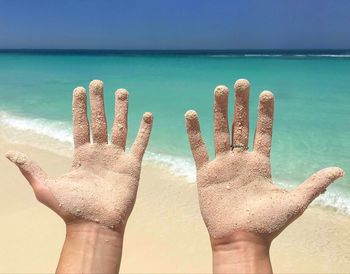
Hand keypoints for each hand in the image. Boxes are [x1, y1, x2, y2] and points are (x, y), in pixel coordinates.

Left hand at [6, 80, 152, 230]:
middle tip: (98, 82)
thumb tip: (9, 154)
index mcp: (81, 155)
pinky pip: (140, 144)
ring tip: (122, 92)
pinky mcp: (132, 165)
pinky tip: (148, 116)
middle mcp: (99, 152)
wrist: (95, 226)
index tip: (79, 89)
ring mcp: (117, 158)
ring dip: (121, 110)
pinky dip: (145, 130)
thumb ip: (31, 169)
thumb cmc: (71, 210)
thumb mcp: (46, 188)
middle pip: (100, 121)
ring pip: (120, 127)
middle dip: (99, 101)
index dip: (79, 107)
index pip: (80, 124)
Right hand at [185, 79, 343, 272]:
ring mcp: (222, 165)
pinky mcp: (205, 173)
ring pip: (220, 132)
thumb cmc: (268, 225)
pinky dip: (194, 132)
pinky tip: (191, 115)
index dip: (265, 113)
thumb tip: (339, 170)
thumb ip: (314, 184)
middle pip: (240, 126)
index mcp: (260, 163)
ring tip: (220, 90)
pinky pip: (198, 148)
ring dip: (219, 111)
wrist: (241, 240)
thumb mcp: (294, 202)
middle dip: (241, 104)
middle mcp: (241, 160)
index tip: (266, 93)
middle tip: (242, 82)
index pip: (263, 131)